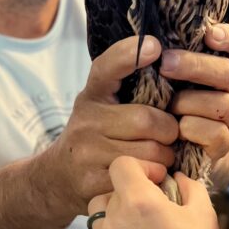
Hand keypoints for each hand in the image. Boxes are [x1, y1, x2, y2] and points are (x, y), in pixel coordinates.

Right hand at [48, 37, 178, 216]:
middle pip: (147, 120)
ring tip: (161, 156)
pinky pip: (143, 175)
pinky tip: (151, 174)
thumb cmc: (95, 136)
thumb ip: (127, 88)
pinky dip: (156, 175)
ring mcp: (86, 152)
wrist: (57, 179)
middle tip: (169, 136)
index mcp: (92, 95)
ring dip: (166, 156)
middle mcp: (86, 120)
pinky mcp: (92, 181)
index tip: (154, 46)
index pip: (107, 67)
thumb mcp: (103, 105)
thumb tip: (171, 62)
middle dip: (169, 130)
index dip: (130, 55)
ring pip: (151, 151)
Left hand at [89, 157, 228, 228]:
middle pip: (111, 188)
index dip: (142, 166)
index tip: (159, 180)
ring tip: (144, 224)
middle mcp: (115, 220)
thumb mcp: (205, 213)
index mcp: (140, 202)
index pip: (121, 164)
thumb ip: (188, 185)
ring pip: (100, 211)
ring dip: (118, 210)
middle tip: (157, 205)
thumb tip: (176, 177)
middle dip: (133, 190)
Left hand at [161, 22, 228, 165]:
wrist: (174, 148)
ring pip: (222, 104)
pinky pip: (214, 132)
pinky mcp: (225, 143)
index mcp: (227, 66)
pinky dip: (191, 128)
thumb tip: (150, 39)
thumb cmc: (170, 101)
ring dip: (189, 102)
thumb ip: (172, 55)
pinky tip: (177, 129)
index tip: (210, 35)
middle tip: (166, 63)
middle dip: (196, 66)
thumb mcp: (172, 76)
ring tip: (168, 105)